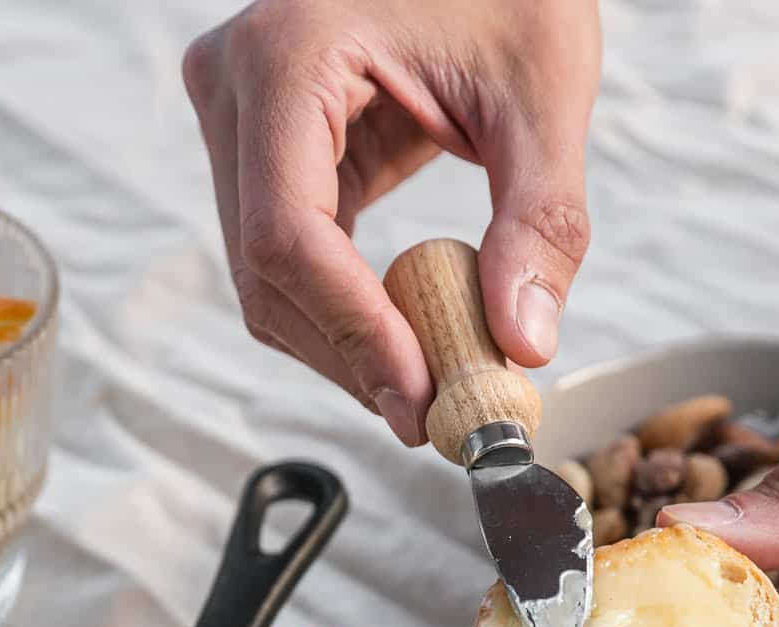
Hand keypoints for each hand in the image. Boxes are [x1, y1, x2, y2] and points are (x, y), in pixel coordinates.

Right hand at [182, 0, 599, 443]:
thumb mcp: (544, 82)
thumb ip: (541, 216)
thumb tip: (523, 344)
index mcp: (287, 56)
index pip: (290, 235)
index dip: (353, 332)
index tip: (419, 400)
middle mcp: (234, 88)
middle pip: (268, 274)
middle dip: (351, 357)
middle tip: (434, 418)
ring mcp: (234, 120)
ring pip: (267, 282)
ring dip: (345, 347)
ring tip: (430, 387)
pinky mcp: (258, 150)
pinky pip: (286, 259)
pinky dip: (344, 310)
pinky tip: (406, 341)